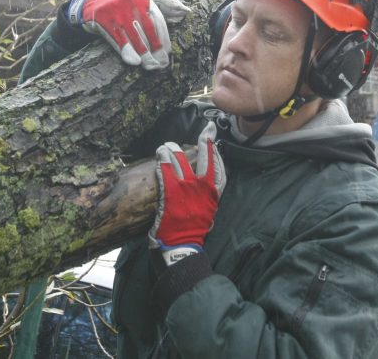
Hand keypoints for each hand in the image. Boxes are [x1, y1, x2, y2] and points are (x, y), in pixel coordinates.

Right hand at [67, 0, 188, 69]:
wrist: (91, 6)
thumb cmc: (123, 7)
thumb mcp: (143, 2)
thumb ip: (165, 4)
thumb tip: (187, 11)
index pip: (158, 20)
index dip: (164, 39)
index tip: (167, 54)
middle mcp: (130, 1)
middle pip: (148, 30)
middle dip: (156, 49)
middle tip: (161, 64)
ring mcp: (116, 10)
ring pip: (134, 36)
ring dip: (144, 54)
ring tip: (150, 66)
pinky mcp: (103, 19)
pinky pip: (118, 39)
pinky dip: (128, 52)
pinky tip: (135, 62)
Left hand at [149, 136, 224, 264]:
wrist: (182, 246)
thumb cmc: (193, 231)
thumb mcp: (208, 211)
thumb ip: (206, 196)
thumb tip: (202, 184)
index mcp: (214, 193)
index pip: (219, 166)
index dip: (216, 151)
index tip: (213, 139)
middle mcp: (203, 187)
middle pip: (205, 157)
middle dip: (205, 140)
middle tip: (205, 130)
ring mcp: (186, 188)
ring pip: (180, 159)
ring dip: (172, 149)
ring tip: (167, 145)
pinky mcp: (171, 191)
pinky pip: (165, 170)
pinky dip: (162, 161)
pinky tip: (159, 154)